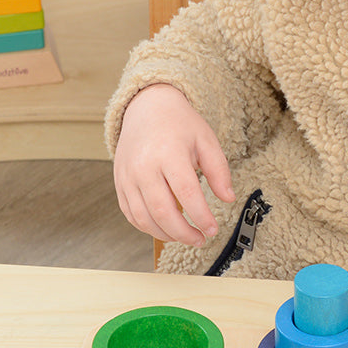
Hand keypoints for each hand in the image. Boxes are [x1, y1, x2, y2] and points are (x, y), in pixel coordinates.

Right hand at [113, 83, 234, 244]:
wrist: (147, 108)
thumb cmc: (179, 125)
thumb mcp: (206, 140)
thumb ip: (219, 171)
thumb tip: (228, 198)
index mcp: (168, 153)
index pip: (186, 193)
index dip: (200, 216)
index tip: (212, 229)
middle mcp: (144, 166)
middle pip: (162, 211)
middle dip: (183, 233)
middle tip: (200, 239)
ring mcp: (128, 176)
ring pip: (144, 217)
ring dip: (166, 234)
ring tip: (185, 237)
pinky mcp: (119, 183)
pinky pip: (131, 214)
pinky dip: (148, 227)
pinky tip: (165, 229)